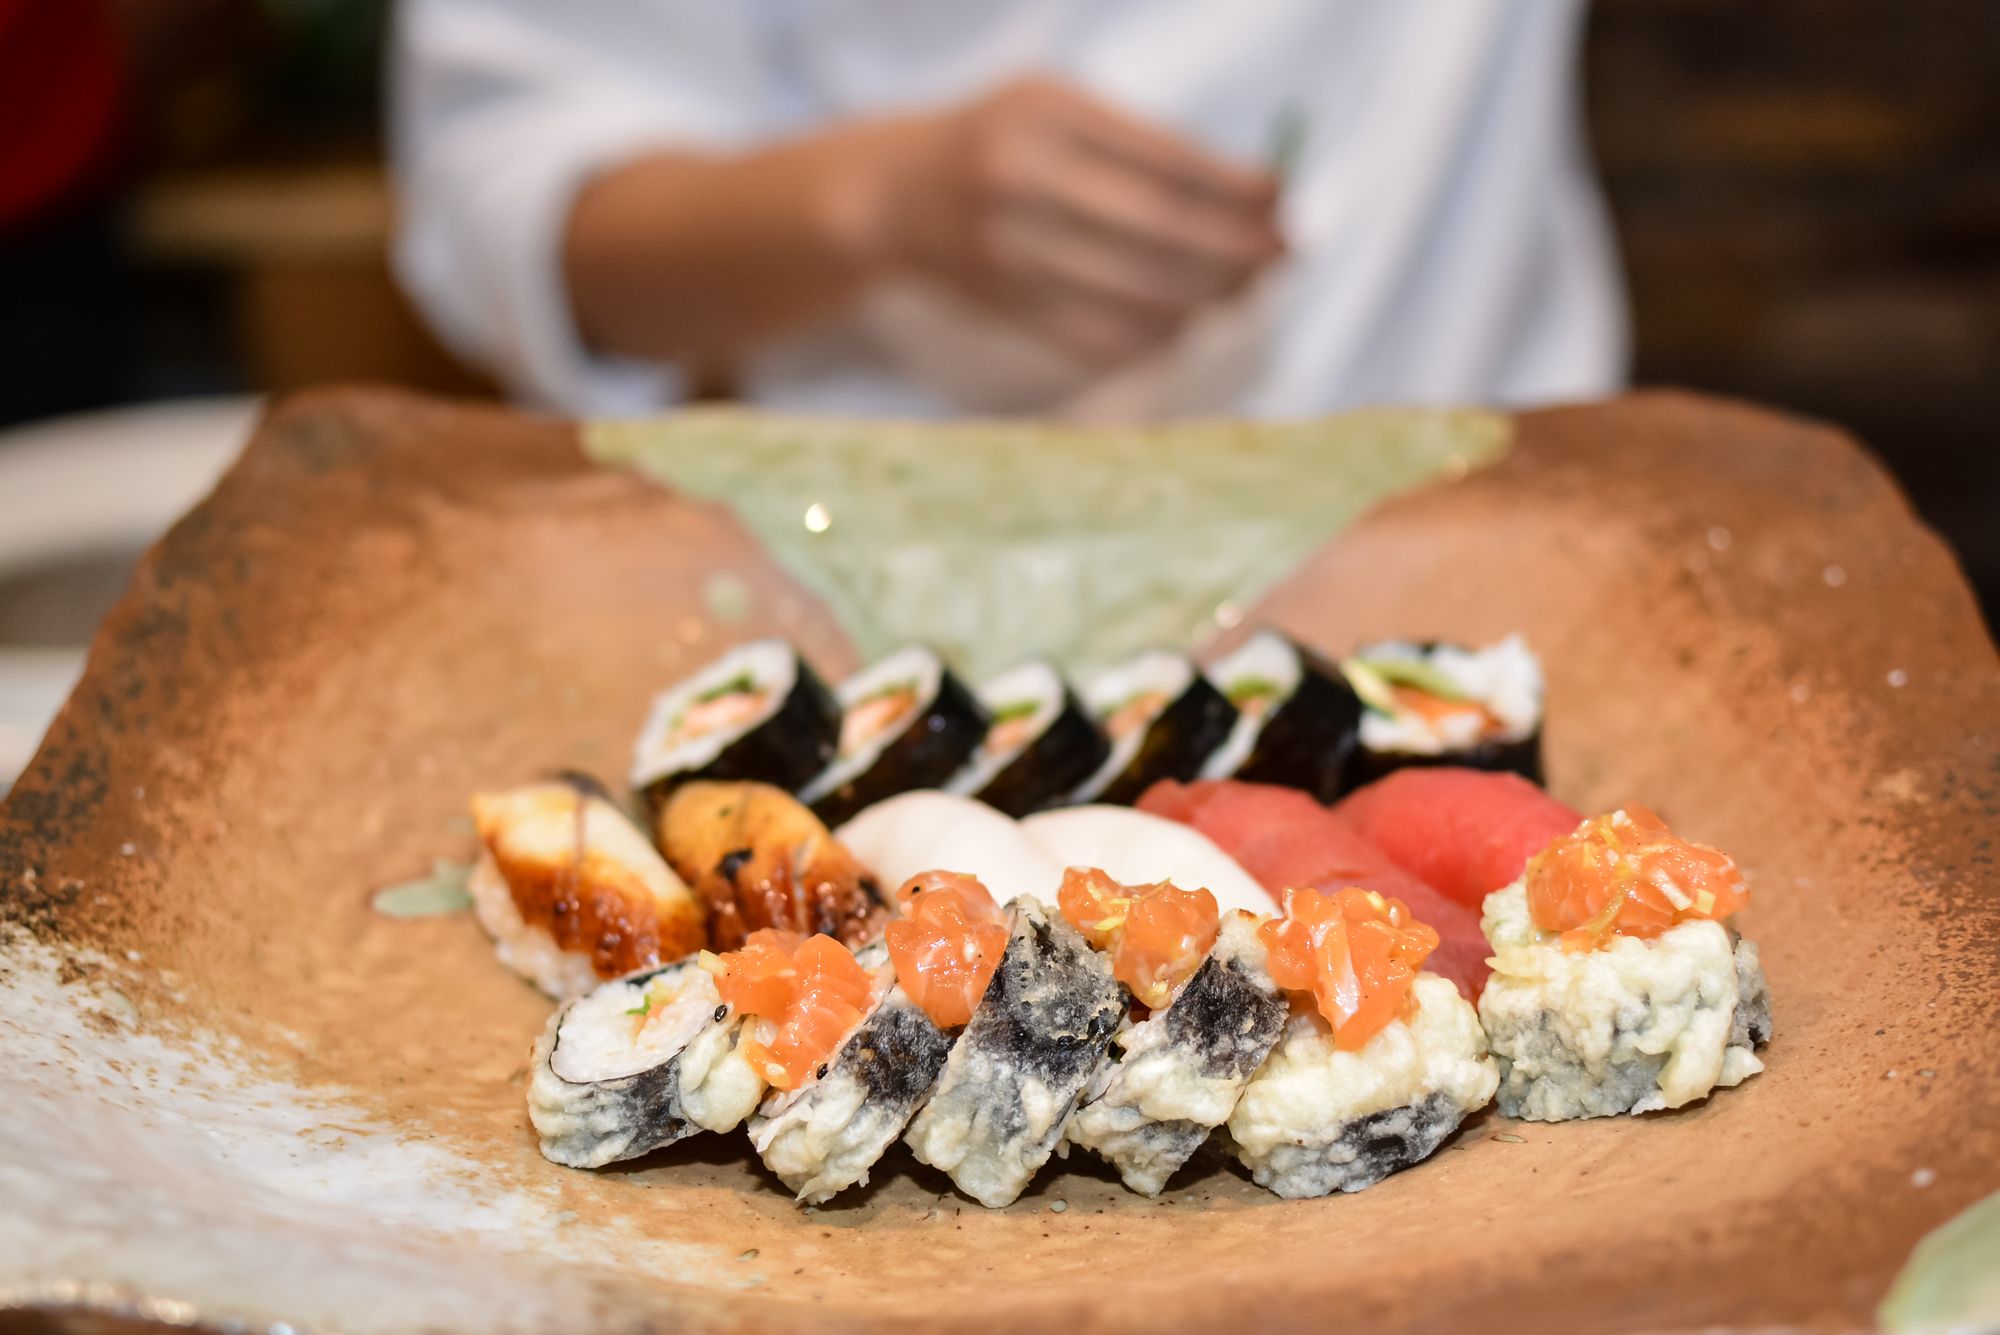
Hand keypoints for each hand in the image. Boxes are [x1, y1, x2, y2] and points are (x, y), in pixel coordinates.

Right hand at [832, 78, 1284, 367]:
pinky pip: (1099, 336)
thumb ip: (1140, 144)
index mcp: (1047, 114)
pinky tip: (1186, 323)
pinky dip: (1155, 336)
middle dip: (1234, 248)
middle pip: (1159, 229)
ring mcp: (1011, 250)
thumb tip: (1247, 199)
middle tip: (1281, 256)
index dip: (1235, 187)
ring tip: (1244, 289)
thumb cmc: (1001, 141)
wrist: (897, 195)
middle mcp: (1024, 181)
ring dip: (1205, 298)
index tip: (1281, 199)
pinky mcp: (1007, 306)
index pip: (1165, 159)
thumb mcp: (1057, 108)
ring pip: (1137, 290)